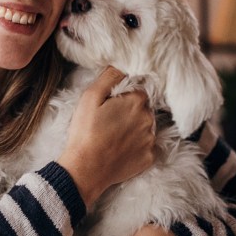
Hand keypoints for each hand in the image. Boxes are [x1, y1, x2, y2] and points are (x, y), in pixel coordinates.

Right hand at [57, 66, 156, 205]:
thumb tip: (122, 66)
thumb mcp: (90, 96)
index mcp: (136, 101)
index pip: (137, 90)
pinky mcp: (149, 158)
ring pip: (145, 127)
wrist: (86, 169)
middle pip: (143, 108)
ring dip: (134, 128)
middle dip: (129, 112)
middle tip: (109, 121)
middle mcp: (148, 119)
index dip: (123, 97)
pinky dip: (136, 147)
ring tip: (113, 136)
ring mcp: (150, 140)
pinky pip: (146, 147)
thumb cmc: (85, 131)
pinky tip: (120, 149)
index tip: (110, 106)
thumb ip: (109, 77)